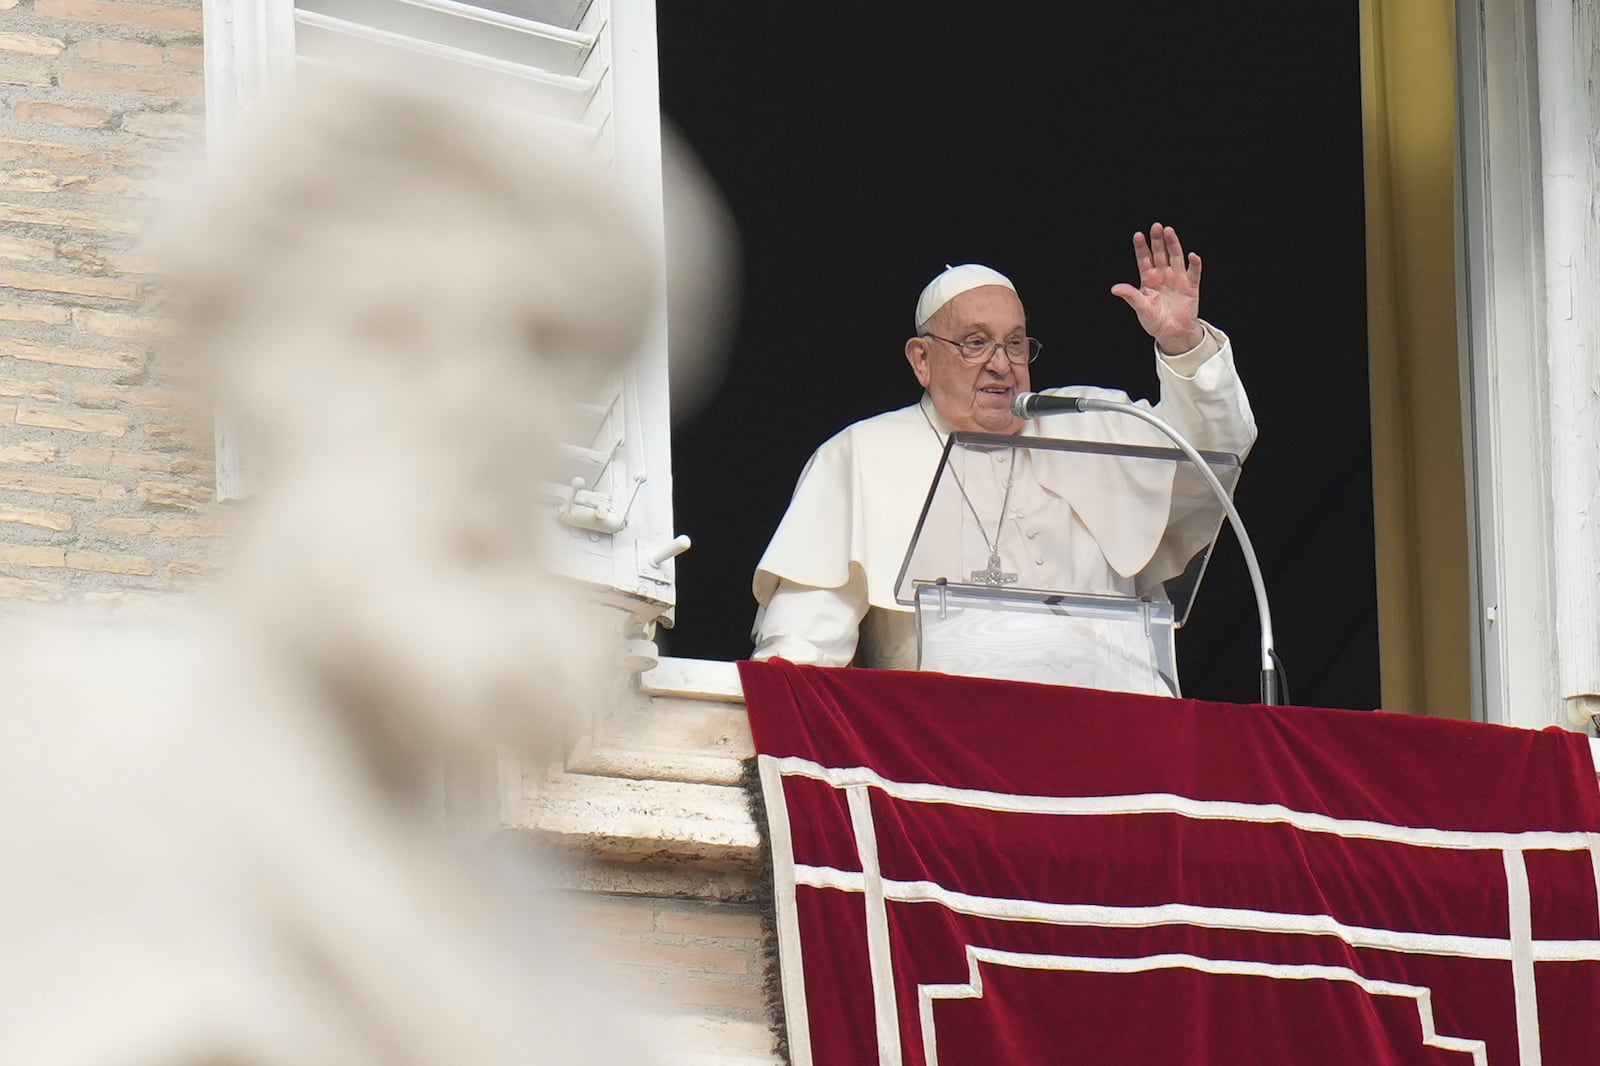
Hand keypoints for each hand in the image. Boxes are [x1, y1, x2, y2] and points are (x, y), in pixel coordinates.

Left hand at [1110, 223, 1203, 354]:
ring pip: (1176, 257)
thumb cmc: (1155, 320)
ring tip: (1169, 232)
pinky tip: (1192, 256)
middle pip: (1160, 254)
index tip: (1138, 235)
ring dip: (1173, 245)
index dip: (1141, 248)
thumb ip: (1130, 296)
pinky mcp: (1191, 286)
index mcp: (1149, 279)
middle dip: (1158, 240)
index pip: (1144, 259)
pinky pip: (1193, 272)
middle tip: (1156, 226)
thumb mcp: (1141, 308)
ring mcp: (1177, 279)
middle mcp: (1163, 275)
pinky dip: (1194, 264)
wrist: (1172, 332)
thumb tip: (1115, 288)